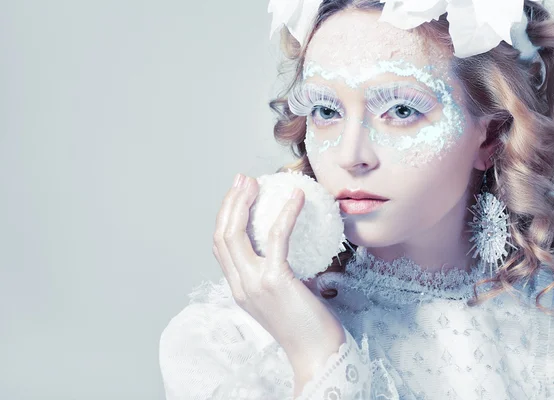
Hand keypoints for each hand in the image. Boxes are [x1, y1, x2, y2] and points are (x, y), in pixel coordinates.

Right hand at [212, 174, 345, 380]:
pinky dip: (285, 213)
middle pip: (221, 235)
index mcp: (239, 288)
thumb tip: (288, 242)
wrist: (317, 354)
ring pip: (235, 234)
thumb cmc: (308, 325)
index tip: (238, 193)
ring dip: (243, 202)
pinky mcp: (275, 281)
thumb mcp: (284, 294)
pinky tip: (296, 197)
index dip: (225, 216)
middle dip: (229, 202)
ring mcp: (253, 284)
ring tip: (255, 181)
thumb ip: (277, 271)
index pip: (221, 246)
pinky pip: (277, 238)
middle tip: (243, 179)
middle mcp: (240, 286)